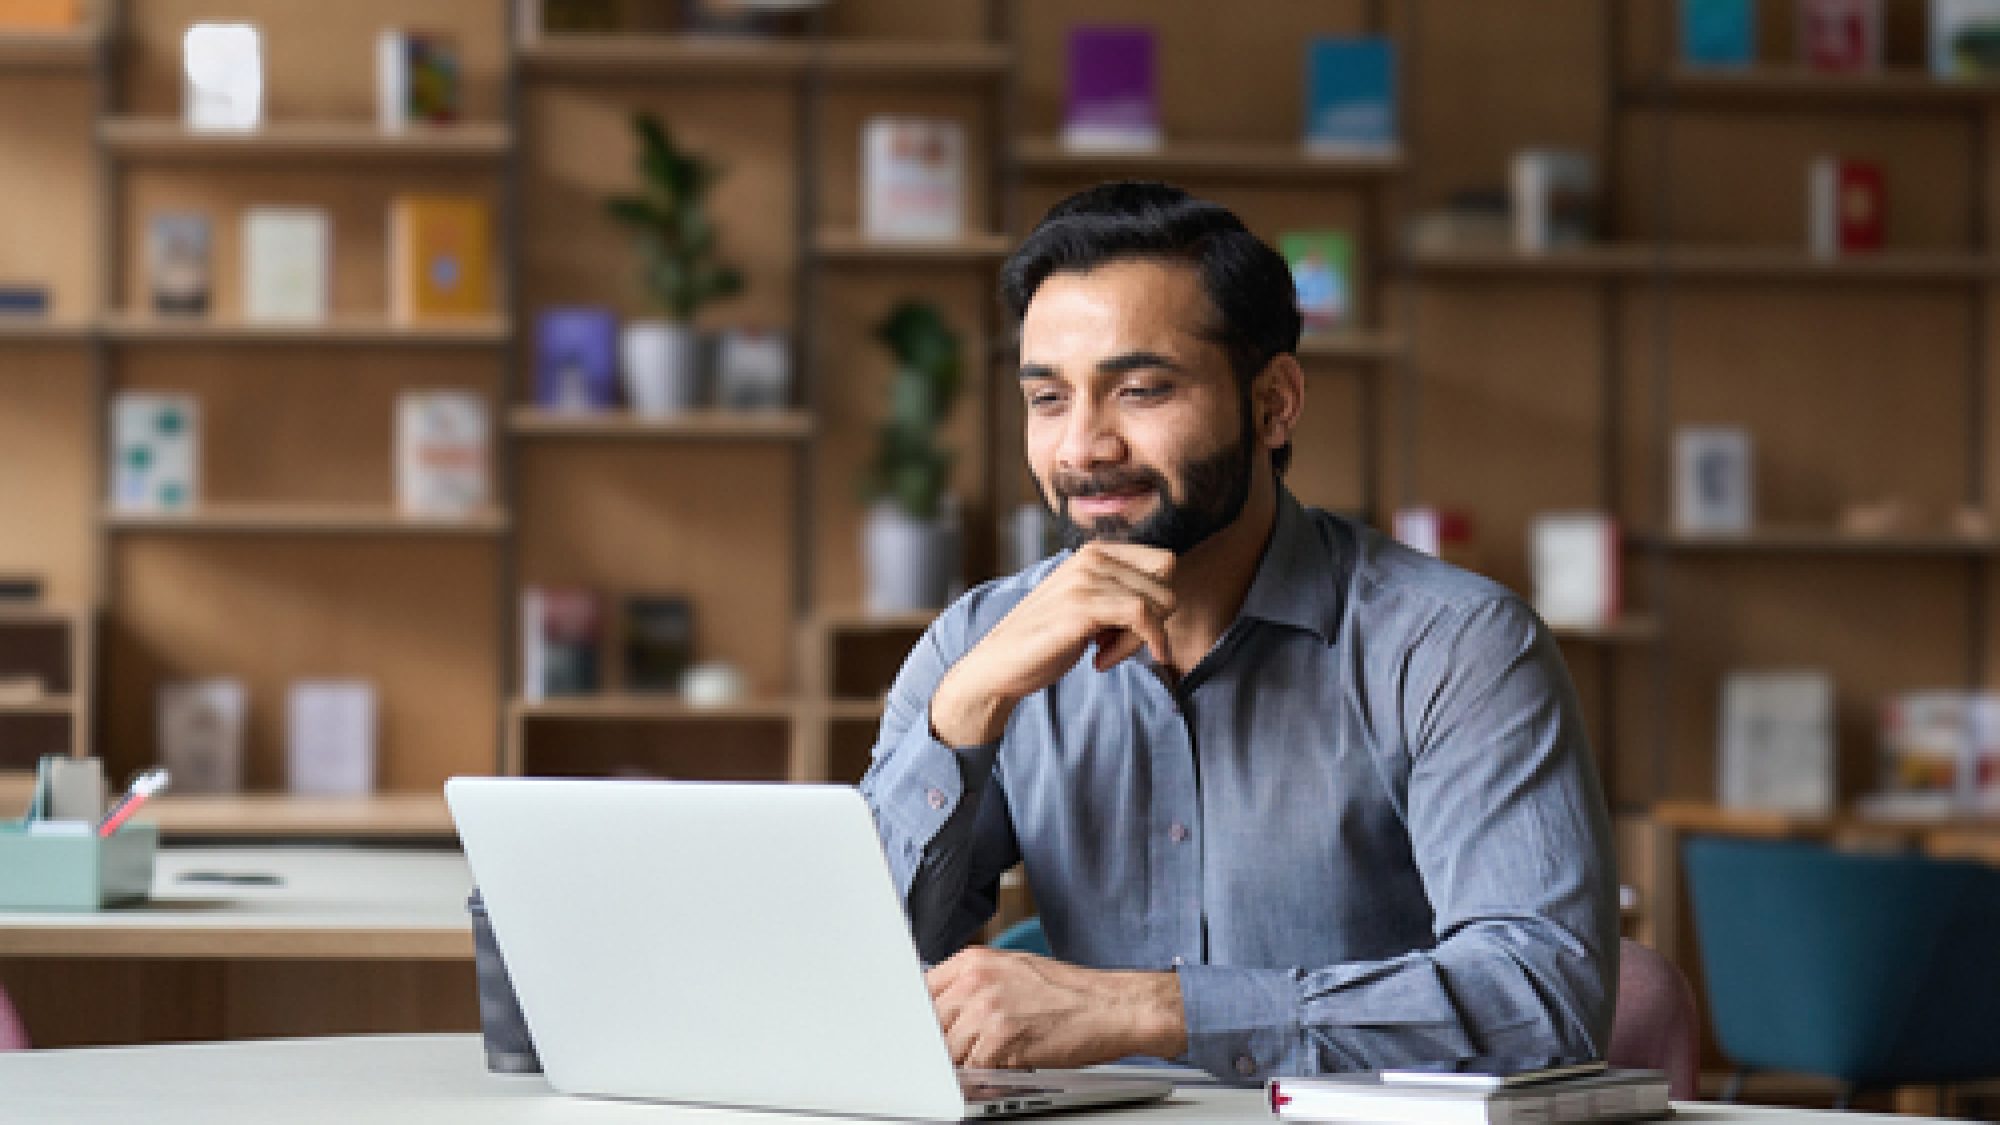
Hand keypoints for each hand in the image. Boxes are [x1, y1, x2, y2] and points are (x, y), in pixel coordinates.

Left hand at [926, 947, 1185, 1069]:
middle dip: (938, 1044)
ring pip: (945, 1051)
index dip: (919, 1019)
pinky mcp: (1000, 1041)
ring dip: (961, 1063)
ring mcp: (986, 1010)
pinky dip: (980, 1077)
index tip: (919, 1033)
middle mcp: (974, 981)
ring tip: (990, 1058)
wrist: (1113, 1006)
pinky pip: (969, 1070)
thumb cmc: (1068, 993)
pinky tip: (1001, 1068)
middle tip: (961, 1051)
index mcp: (973, 960)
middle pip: (927, 1024)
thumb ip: (972, 985)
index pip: (919, 991)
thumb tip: (940, 1010)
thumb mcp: (1012, 971)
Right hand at [929, 543, 1175, 747]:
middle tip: (1115, 644)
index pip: (1163, 563)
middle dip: (1153, 621)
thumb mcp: (1087, 604)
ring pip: (1158, 603)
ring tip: (1103, 653)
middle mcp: (1091, 557)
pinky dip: (1139, 645)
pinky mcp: (1082, 606)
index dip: (1157, 600)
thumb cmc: (1044, 639)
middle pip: (1166, 583)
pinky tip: (1103, 662)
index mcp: (1094, 552)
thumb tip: (1168, 600)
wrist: (998, 664)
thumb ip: (1119, 593)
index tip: (1130, 628)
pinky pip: (1143, 618)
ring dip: (1140, 639)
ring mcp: (1085, 579)